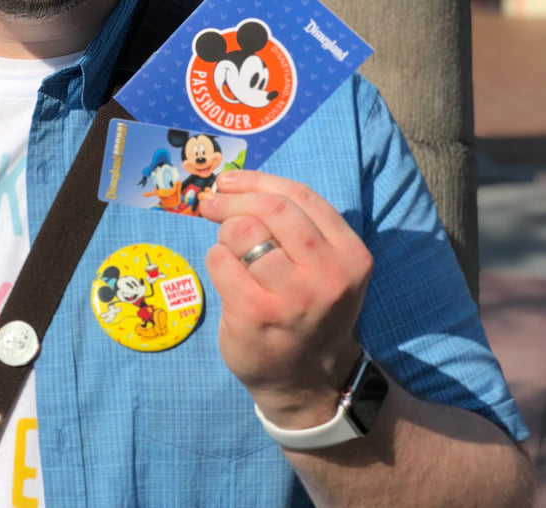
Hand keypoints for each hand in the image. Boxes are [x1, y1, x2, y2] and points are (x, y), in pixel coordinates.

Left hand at [200, 169, 372, 427]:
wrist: (309, 382)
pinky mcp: (256, 313)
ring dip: (225, 235)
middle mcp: (327, 275)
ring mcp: (292, 296)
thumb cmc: (309, 312)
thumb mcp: (326, 269)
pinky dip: (216, 260)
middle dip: (234, 201)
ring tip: (231, 253)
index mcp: (351, 255)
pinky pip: (220, 261)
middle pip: (271, 209)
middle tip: (212, 205)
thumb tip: (234, 185)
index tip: (229, 181)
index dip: (257, 181)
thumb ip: (296, 228)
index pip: (300, 197)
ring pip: (242, 233)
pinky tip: (227, 277)